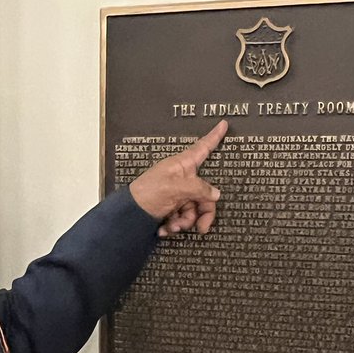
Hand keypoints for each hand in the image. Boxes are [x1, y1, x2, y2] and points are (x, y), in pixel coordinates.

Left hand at [128, 120, 225, 236]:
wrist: (129, 213)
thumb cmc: (148, 192)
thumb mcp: (175, 188)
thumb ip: (198, 189)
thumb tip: (215, 195)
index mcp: (183, 164)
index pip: (203, 147)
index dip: (214, 136)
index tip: (224, 123)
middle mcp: (183, 178)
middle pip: (205, 193)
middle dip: (203, 213)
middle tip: (201, 229)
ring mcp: (178, 193)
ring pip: (195, 209)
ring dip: (186, 222)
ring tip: (173, 227)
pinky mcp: (172, 206)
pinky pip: (183, 217)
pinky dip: (176, 225)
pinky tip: (165, 229)